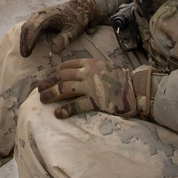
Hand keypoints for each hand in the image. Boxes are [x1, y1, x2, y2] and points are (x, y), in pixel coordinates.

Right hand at [19, 0, 101, 57]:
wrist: (81, 6)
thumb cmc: (78, 19)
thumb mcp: (74, 30)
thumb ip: (64, 39)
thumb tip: (52, 51)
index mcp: (48, 15)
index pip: (35, 27)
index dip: (30, 40)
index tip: (28, 51)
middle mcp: (42, 13)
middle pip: (28, 26)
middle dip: (24, 41)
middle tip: (24, 55)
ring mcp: (40, 14)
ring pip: (27, 25)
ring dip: (24, 38)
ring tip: (25, 51)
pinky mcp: (41, 16)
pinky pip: (30, 25)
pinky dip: (27, 34)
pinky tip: (28, 43)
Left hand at [38, 59, 156, 119]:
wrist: (137, 89)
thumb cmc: (122, 78)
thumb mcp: (104, 66)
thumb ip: (90, 68)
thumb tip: (74, 73)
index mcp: (90, 63)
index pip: (66, 66)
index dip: (53, 72)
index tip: (46, 77)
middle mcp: (88, 73)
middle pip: (62, 76)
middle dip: (49, 82)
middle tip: (39, 89)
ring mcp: (91, 87)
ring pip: (65, 88)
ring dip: (51, 94)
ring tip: (43, 99)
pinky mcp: (96, 101)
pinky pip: (77, 105)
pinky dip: (66, 109)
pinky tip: (58, 113)